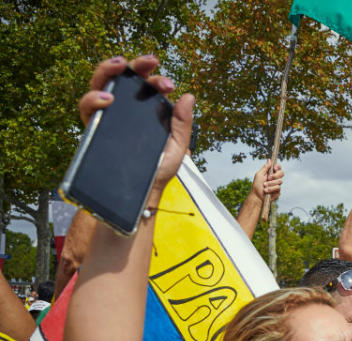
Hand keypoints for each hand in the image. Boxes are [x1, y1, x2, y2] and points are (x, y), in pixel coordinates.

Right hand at [79, 55, 193, 212]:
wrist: (141, 194)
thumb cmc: (158, 170)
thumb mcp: (177, 147)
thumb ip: (183, 123)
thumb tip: (189, 96)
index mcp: (146, 111)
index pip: (148, 86)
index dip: (157, 78)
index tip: (169, 84)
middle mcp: (124, 110)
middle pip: (124, 78)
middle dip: (136, 64)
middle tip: (151, 61)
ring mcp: (107, 116)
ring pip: (100, 83)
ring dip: (108, 70)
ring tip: (121, 65)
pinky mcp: (93, 127)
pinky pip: (86, 107)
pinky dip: (93, 98)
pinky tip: (106, 98)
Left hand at [252, 160, 283, 219]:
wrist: (257, 196)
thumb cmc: (257, 185)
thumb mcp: (259, 174)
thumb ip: (265, 168)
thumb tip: (269, 160)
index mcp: (271, 173)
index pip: (278, 167)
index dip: (278, 166)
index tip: (274, 168)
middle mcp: (275, 178)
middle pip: (282, 173)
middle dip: (275, 175)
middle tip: (268, 178)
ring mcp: (277, 185)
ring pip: (280, 181)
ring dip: (271, 183)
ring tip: (264, 186)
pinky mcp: (278, 191)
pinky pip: (278, 188)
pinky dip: (271, 189)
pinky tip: (266, 191)